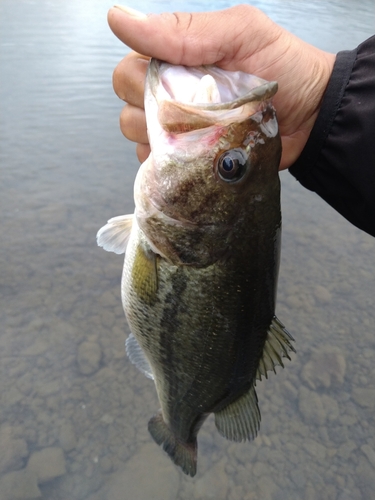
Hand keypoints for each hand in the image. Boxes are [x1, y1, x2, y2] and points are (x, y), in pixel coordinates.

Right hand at [108, 5, 334, 169]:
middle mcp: (171, 93)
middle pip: (126, 102)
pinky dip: (166, 162)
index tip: (178, 84)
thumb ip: (183, 30)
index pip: (128, 69)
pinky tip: (192, 156)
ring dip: (159, 137)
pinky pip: (153, 163)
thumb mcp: (240, 34)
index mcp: (176, 60)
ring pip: (135, 133)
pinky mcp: (186, 159)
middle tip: (192, 110)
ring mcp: (177, 128)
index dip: (141, 79)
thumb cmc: (283, 68)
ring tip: (198, 133)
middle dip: (151, 108)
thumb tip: (119, 17)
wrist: (311, 116)